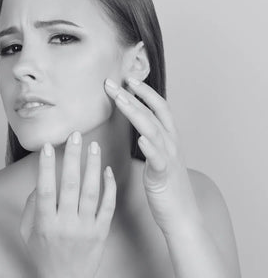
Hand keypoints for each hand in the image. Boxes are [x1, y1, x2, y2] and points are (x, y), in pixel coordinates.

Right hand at [19, 132, 116, 277]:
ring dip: (92, 166)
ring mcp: (86, 228)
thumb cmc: (43, 255)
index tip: (48, 146)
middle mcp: (66, 224)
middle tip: (75, 136)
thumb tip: (41, 181)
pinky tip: (107, 170)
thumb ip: (31, 206)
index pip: (46, 190)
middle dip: (73, 157)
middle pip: (70, 186)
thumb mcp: (27, 233)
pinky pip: (108, 206)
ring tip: (93, 146)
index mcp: (45, 224)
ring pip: (92, 192)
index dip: (46, 167)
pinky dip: (109, 187)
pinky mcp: (102, 232)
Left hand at [104, 77, 202, 235]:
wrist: (182, 214)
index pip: (158, 106)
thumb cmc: (167, 184)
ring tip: (120, 99)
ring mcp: (169, 158)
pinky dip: (150, 148)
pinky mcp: (164, 175)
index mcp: (170, 137)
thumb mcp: (160, 155)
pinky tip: (141, 140)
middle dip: (132, 95)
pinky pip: (158, 159)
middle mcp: (172, 142)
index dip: (144, 91)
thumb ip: (152, 138)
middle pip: (152, 112)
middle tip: (112, 83)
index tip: (127, 79)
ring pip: (152, 129)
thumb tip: (138, 126)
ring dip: (136, 112)